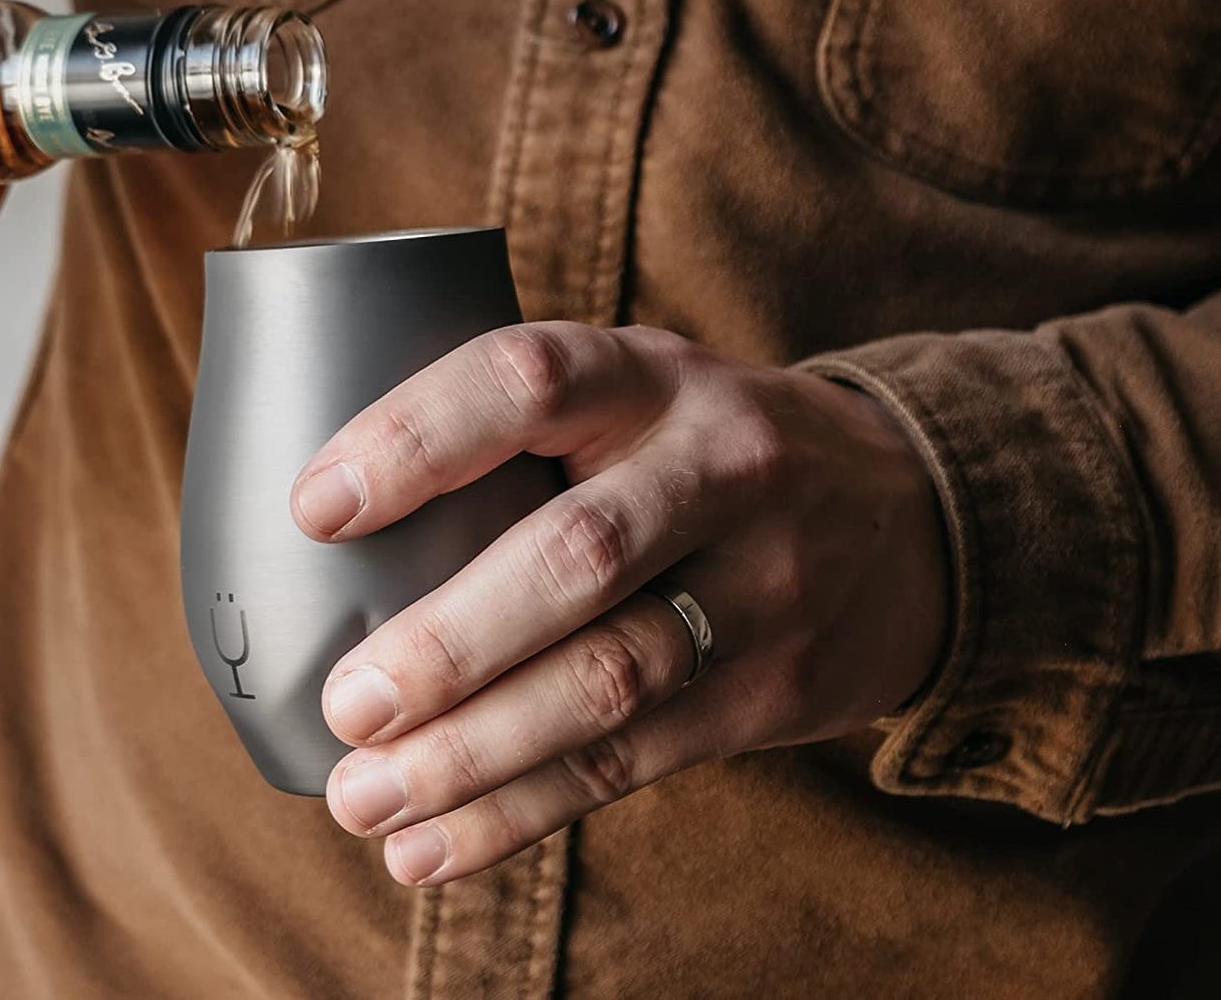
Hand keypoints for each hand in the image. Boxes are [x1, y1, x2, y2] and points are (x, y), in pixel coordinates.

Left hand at [290, 322, 947, 885]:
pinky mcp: (770, 688)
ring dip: (474, 754)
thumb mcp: (637, 390)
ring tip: (363, 796)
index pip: (528, 380)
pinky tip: (432, 845)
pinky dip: (521, 811)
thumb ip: (524, 435)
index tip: (315, 510)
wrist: (905, 513)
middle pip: (578, 558)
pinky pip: (633, 760)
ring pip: (609, 679)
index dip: (416, 438)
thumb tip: (332, 532)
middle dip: (451, 642)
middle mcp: (717, 467)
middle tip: (345, 703)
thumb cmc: (703, 446)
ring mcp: (759, 582)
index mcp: (652, 374)